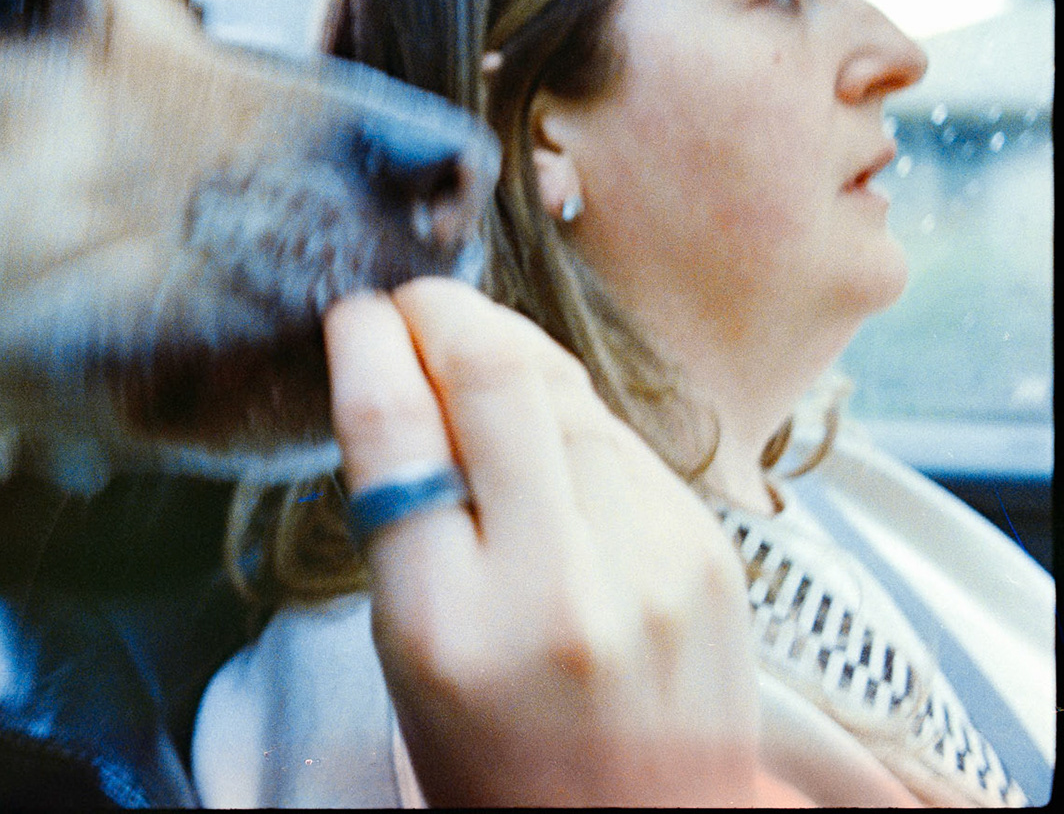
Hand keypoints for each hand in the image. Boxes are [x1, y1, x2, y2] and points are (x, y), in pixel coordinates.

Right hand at [325, 278, 764, 806]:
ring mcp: (649, 562)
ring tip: (470, 350)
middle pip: (494, 377)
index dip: (367, 343)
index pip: (395, 429)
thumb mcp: (406, 650)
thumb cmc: (496, 757)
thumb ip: (403, 517)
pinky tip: (543, 423)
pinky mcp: (708, 549)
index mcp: (445, 625)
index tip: (355, 316)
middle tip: (413, 306)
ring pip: (567, 388)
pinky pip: (622, 435)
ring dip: (507, 348)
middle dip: (442, 314)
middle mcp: (554, 585)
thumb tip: (401, 374)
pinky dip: (568, 409)